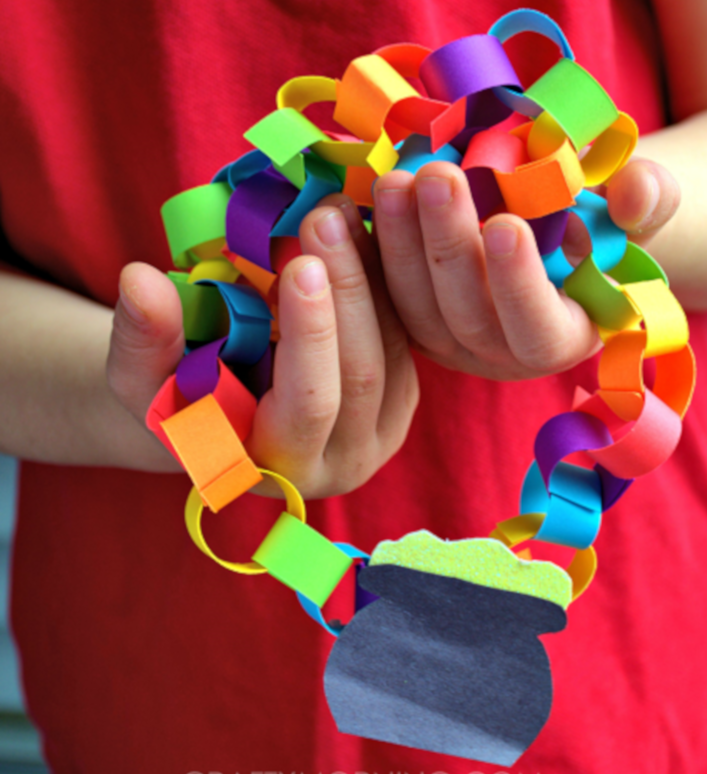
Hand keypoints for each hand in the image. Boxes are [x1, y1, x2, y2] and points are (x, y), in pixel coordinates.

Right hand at [107, 194, 418, 498]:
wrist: (223, 412)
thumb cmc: (178, 401)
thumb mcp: (144, 379)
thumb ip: (141, 340)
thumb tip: (139, 280)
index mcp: (281, 467)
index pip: (310, 407)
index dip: (309, 337)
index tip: (302, 264)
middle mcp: (342, 461)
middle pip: (363, 373)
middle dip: (347, 289)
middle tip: (325, 216)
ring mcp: (381, 431)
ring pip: (394, 350)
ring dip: (372, 275)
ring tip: (343, 212)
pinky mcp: (400, 396)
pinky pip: (407, 337)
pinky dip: (388, 282)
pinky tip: (365, 230)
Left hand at [371, 158, 679, 380]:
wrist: (547, 238)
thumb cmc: (595, 230)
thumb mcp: (631, 213)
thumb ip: (647, 202)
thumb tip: (639, 189)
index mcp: (560, 339)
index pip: (537, 328)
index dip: (520, 282)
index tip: (507, 224)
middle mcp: (500, 354)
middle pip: (466, 314)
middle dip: (449, 244)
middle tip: (438, 176)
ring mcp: (450, 342)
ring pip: (417, 307)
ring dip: (401, 244)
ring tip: (395, 180)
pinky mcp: (412, 320)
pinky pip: (385, 295)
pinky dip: (372, 251)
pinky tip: (364, 200)